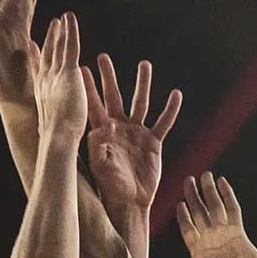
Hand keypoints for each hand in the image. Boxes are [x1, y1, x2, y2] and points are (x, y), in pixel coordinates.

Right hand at [30, 13, 86, 141]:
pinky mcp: (68, 73)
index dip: (36, 58)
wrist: (57, 139)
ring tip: (61, 19)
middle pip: (46, 56)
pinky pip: (69, 46)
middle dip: (49, 41)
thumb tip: (54, 127)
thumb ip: (57, 122)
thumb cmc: (57, 141)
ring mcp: (55, 75)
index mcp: (42, 95)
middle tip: (51, 26)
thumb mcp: (54, 129)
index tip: (32, 46)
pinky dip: (69, 30)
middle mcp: (45, 82)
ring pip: (57, 48)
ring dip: (59, 32)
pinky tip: (70, 17)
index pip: (39, 72)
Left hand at [83, 55, 181, 212]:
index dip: (88, 88)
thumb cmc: (110, 186)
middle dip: (109, 77)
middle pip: (114, 96)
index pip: (93, 105)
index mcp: (102, 132)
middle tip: (103, 56)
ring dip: (142, 84)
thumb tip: (104, 125)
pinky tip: (176, 95)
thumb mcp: (100, 165)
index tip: (80, 68)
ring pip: (141, 103)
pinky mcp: (153, 142)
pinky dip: (170, 109)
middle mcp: (119, 128)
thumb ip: (99, 145)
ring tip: (145, 64)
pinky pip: (164, 122)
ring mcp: (137, 133)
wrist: (129, 201)